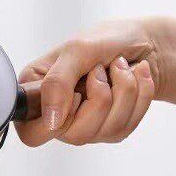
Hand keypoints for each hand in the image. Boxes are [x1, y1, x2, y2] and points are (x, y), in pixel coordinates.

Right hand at [15, 18, 160, 146]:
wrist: (142, 40)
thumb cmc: (104, 39)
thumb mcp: (75, 50)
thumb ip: (57, 82)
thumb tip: (51, 121)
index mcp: (36, 95)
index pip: (33, 133)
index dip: (59, 115)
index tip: (77, 90)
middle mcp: (58, 116)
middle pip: (76, 135)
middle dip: (101, 98)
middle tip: (101, 69)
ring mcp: (85, 125)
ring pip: (107, 130)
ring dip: (124, 91)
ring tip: (122, 66)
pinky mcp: (111, 129)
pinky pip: (128, 125)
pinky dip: (139, 95)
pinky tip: (135, 76)